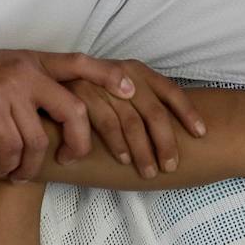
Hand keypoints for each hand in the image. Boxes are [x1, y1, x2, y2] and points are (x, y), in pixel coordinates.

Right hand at [0, 49, 145, 179]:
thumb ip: (34, 82)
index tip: (132, 91)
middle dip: (80, 141)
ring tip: (21, 172)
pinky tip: (2, 169)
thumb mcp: (5, 69)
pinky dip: (10, 165)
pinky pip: (13, 149)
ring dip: (34, 164)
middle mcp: (26, 72)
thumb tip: (64, 105)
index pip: (81, 63)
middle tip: (73, 159)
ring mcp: (8, 91)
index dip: (110, 76)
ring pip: (41, 139)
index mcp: (33, 61)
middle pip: (74, 109)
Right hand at [61, 59, 206, 178]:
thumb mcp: (118, 89)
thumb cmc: (89, 90)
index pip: (171, 92)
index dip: (188, 113)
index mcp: (138, 72)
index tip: (201, 134)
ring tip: (148, 172)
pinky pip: (105, 124)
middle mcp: (124, 74)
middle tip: (170, 167)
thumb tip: (171, 131)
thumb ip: (140, 104)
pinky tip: (122, 160)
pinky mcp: (81, 94)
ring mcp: (103, 83)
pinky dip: (115, 145)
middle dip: (165, 143)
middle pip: (154, 112)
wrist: (42, 80)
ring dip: (142, 151)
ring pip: (132, 122)